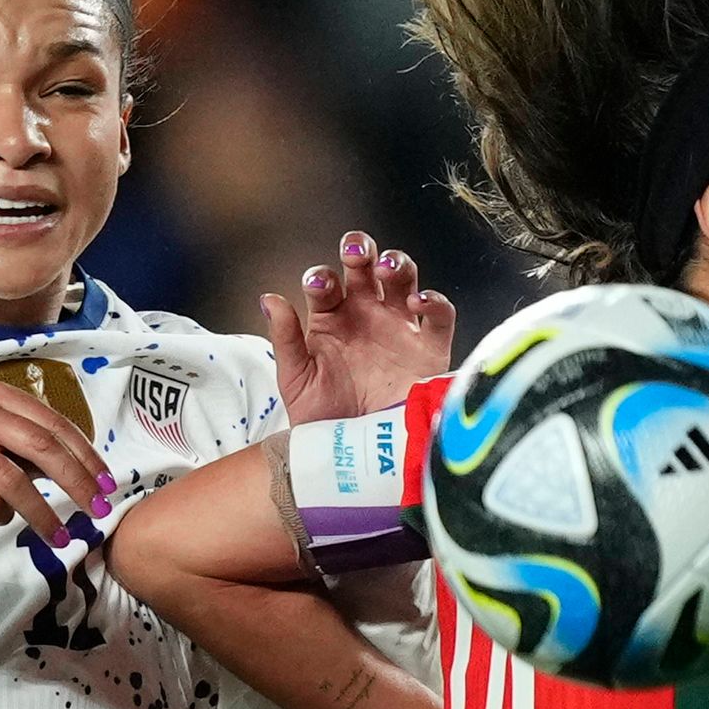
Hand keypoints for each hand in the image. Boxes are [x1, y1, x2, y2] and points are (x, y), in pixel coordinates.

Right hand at [0, 379, 110, 541]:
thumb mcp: (2, 448)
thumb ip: (39, 453)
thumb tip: (92, 476)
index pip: (53, 424)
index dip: (86, 456)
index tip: (108, 486)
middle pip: (37, 445)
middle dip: (74, 481)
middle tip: (97, 511)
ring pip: (10, 478)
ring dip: (41, 512)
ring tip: (59, 537)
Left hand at [262, 233, 453, 425]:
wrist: (358, 457)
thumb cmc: (324, 419)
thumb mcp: (296, 381)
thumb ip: (285, 339)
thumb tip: (270, 298)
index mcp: (331, 320)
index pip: (326, 284)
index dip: (322, 278)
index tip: (319, 286)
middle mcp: (365, 317)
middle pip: (366, 269)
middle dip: (361, 251)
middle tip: (355, 253)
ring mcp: (398, 329)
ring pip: (403, 280)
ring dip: (397, 264)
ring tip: (387, 269)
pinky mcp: (428, 350)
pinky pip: (439, 317)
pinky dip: (434, 302)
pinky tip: (418, 302)